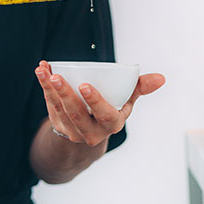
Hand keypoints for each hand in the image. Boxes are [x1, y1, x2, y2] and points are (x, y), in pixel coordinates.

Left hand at [35, 61, 165, 145]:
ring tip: (43, 70)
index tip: (84, 85)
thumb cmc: (111, 109)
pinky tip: (41, 71)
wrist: (90, 132)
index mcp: (111, 124)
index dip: (94, 101)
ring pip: (59, 110)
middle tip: (57, 76)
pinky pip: (50, 106)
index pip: (104, 114)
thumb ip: (140, 87)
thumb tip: (161, 77)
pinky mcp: (58, 126)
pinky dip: (44, 88)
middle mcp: (91, 131)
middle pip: (76, 114)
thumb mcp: (127, 101)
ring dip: (49, 89)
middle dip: (65, 94)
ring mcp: (73, 131)